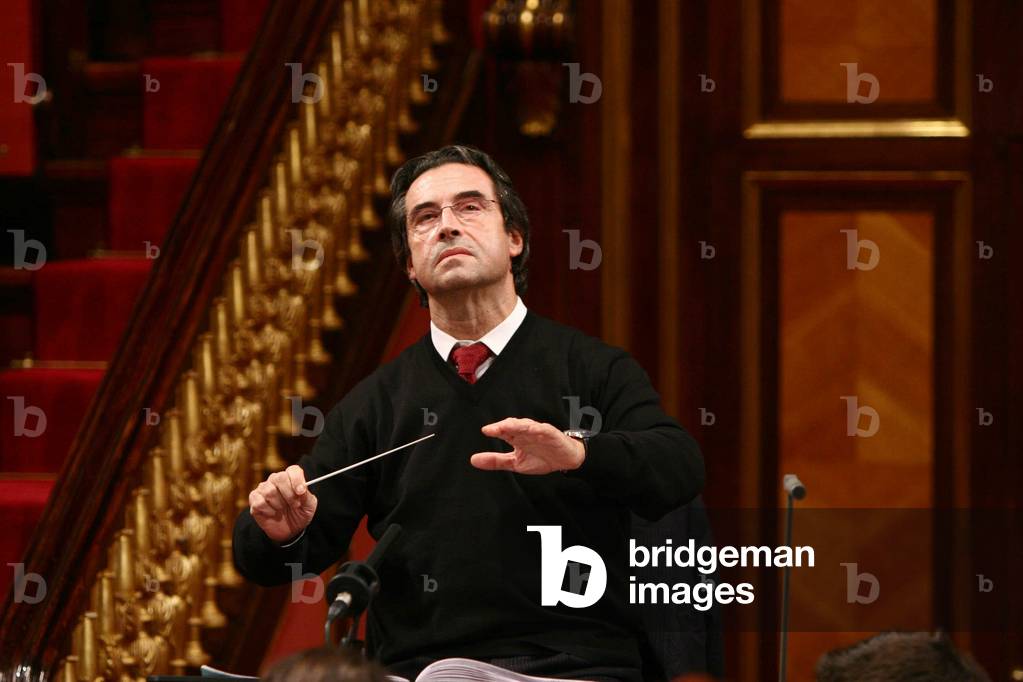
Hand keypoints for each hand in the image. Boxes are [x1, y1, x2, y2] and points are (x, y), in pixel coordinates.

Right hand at [248, 465, 317, 542]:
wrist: (289, 530)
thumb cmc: (299, 514)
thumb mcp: (309, 506)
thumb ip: (306, 496)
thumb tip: (301, 489)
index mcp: (291, 478)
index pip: (293, 470)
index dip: (297, 480)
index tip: (301, 492)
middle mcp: (276, 480)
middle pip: (280, 477)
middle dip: (289, 494)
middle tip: (295, 505)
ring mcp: (263, 489)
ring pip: (269, 490)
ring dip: (279, 504)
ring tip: (283, 509)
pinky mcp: (254, 499)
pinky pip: (259, 502)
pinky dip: (268, 510)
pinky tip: (273, 513)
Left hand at [471, 417, 585, 474]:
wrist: (566, 460)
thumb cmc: (541, 458)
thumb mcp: (515, 463)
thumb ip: (495, 461)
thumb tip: (473, 460)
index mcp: (516, 438)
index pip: (503, 432)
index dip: (495, 430)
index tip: (485, 431)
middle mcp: (525, 432)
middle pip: (512, 425)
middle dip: (503, 426)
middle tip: (492, 429)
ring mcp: (538, 431)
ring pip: (526, 425)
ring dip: (517, 425)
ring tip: (507, 427)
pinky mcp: (551, 433)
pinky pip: (543, 429)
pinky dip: (537, 428)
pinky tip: (531, 429)